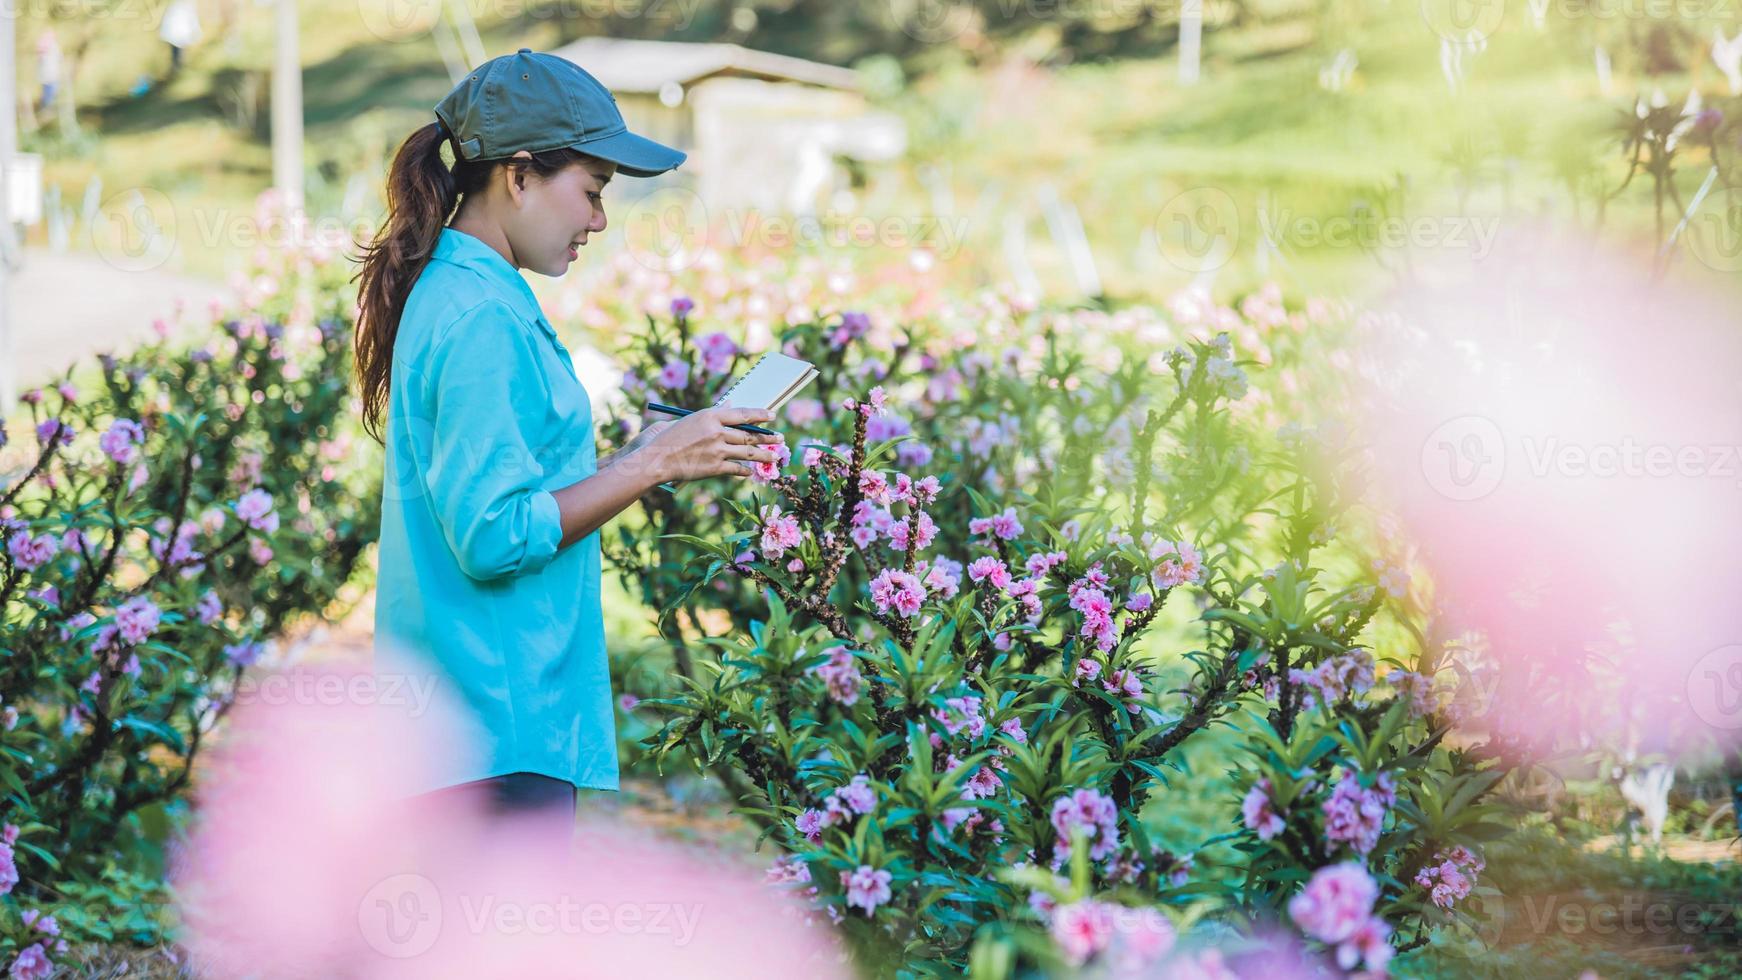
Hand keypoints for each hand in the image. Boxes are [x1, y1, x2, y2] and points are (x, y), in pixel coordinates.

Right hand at [644, 408, 783, 485]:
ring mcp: (717, 451)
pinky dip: (745, 471)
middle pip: (749, 435)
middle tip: (779, 438)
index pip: (743, 413)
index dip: (760, 415)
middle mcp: (717, 432)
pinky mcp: (715, 468)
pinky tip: (751, 472)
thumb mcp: (691, 419)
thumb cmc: (671, 437)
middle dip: (767, 437)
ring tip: (774, 456)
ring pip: (748, 453)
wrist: (658, 459)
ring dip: (764, 454)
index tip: (772, 416)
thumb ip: (713, 414)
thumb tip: (730, 405)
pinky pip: (737, 469)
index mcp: (710, 416)